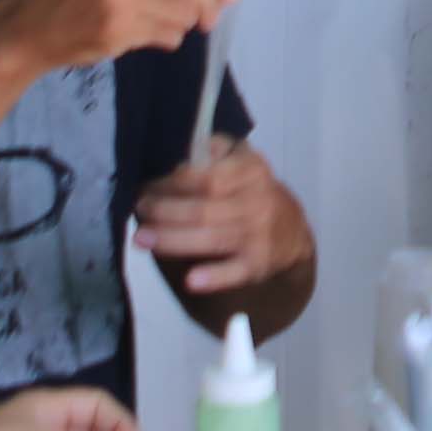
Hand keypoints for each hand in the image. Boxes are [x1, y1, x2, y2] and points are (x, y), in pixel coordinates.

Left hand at [132, 137, 313, 297]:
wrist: (291, 231)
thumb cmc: (252, 190)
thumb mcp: (241, 158)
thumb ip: (214, 150)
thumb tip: (182, 155)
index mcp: (251, 170)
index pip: (207, 176)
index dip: (174, 183)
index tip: (148, 187)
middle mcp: (257, 201)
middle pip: (205, 209)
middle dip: (166, 211)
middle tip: (140, 212)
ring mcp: (258, 235)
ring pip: (212, 239)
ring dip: (173, 240)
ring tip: (142, 239)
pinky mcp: (257, 264)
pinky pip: (235, 272)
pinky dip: (214, 277)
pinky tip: (192, 280)